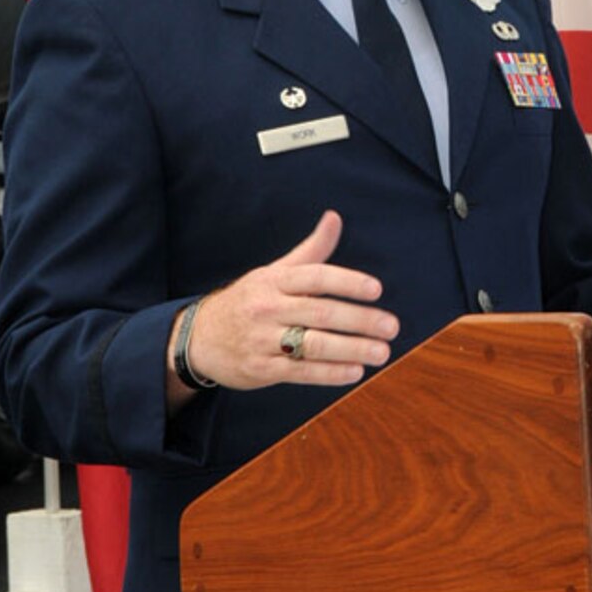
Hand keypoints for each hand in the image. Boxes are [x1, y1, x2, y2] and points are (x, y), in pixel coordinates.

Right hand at [168, 210, 397, 400]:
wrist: (199, 337)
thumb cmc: (248, 300)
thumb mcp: (274, 271)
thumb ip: (311, 250)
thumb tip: (335, 217)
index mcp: (275, 280)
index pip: (316, 276)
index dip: (348, 281)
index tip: (376, 290)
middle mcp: (269, 308)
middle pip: (320, 312)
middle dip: (360, 320)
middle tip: (391, 326)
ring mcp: (263, 339)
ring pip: (313, 344)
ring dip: (351, 349)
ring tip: (381, 352)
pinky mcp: (261, 369)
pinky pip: (300, 372)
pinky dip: (329, 373)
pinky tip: (354, 372)